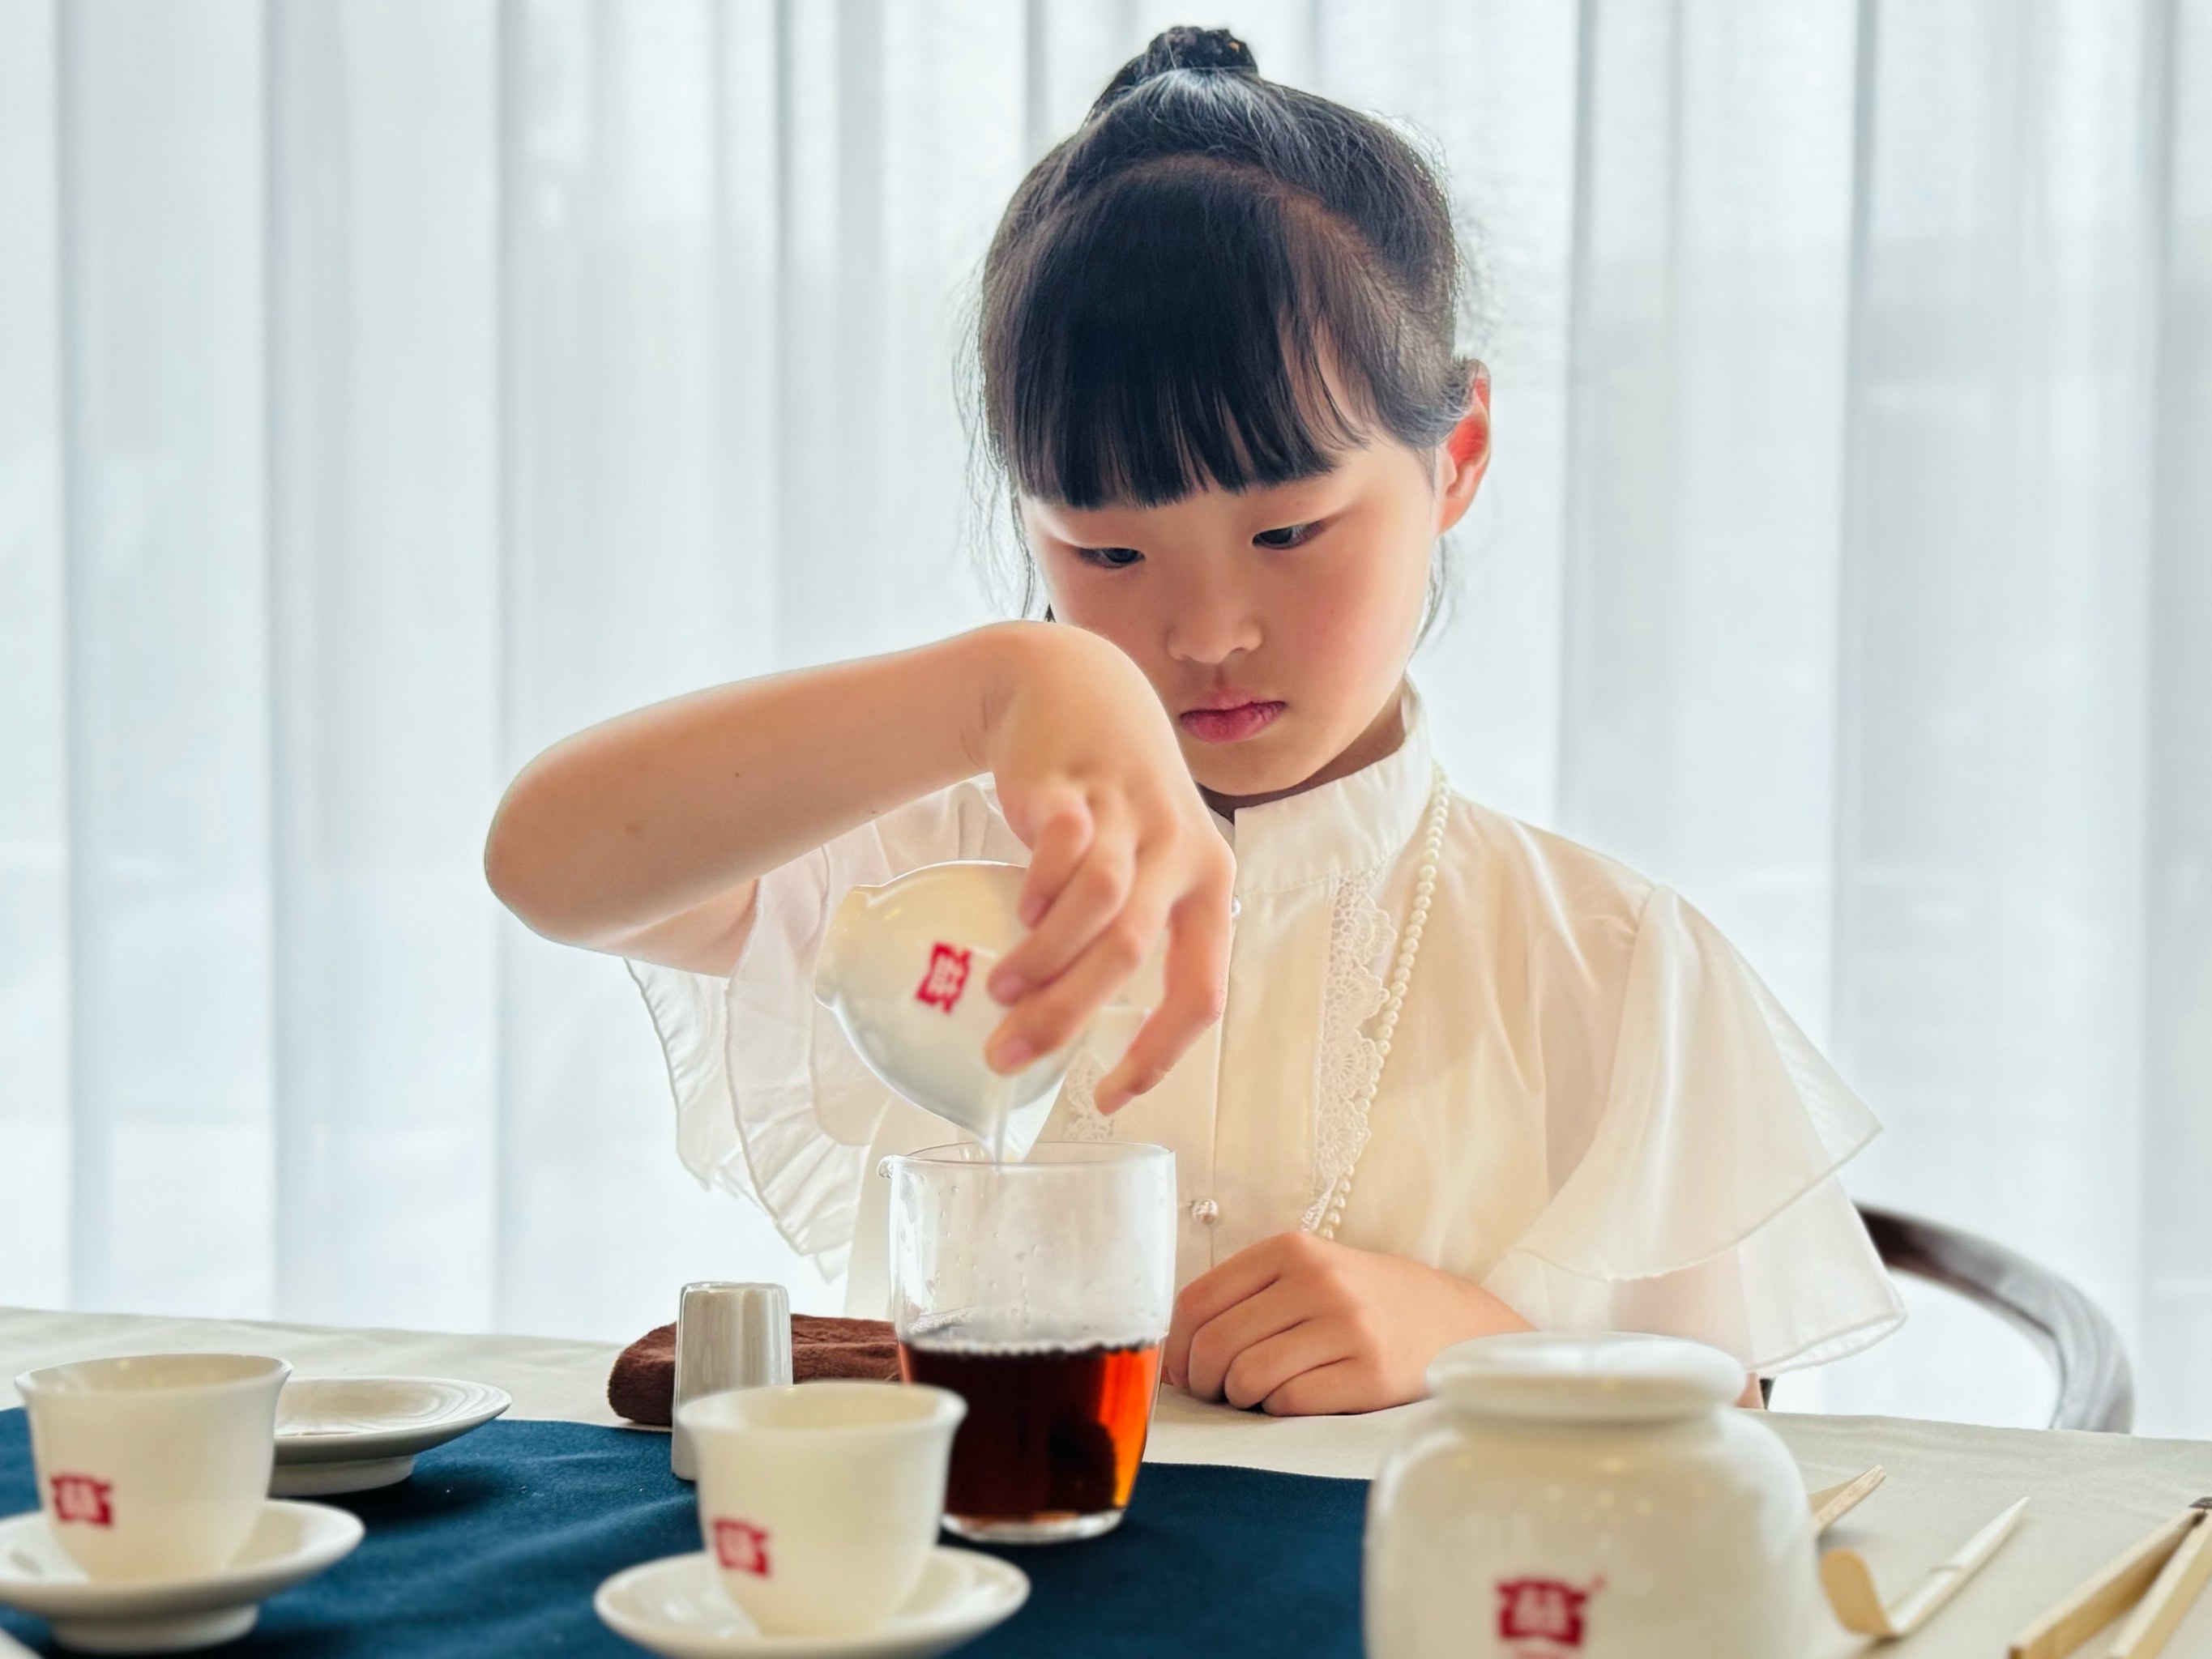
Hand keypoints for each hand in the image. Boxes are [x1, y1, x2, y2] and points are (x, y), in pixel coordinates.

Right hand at [975, 624, 1233, 1111]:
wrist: (1072, 685)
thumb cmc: (1109, 799)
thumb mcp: (1144, 860)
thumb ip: (1125, 930)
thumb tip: (1070, 1027)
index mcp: (1210, 887)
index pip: (1201, 994)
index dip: (1157, 1056)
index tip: (1106, 1097)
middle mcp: (1183, 852)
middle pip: (1132, 955)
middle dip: (1068, 1017)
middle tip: (1009, 1057)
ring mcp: (1132, 813)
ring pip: (1100, 906)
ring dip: (1045, 958)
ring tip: (999, 989)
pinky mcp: (1080, 783)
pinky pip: (1065, 846)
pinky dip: (1040, 888)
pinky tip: (1017, 910)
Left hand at [1164, 1232, 1530, 1415]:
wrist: (1451, 1321)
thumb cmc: (1361, 1301)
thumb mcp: (1307, 1272)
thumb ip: (1244, 1297)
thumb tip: (1176, 1354)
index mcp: (1291, 1249)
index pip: (1198, 1301)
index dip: (1178, 1347)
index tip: (1182, 1372)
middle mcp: (1318, 1280)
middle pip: (1217, 1344)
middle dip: (1204, 1381)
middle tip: (1217, 1392)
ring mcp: (1347, 1325)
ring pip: (1248, 1377)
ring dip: (1239, 1398)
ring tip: (1257, 1394)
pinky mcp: (1369, 1373)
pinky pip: (1289, 1403)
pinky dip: (1278, 1410)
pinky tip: (1294, 1398)